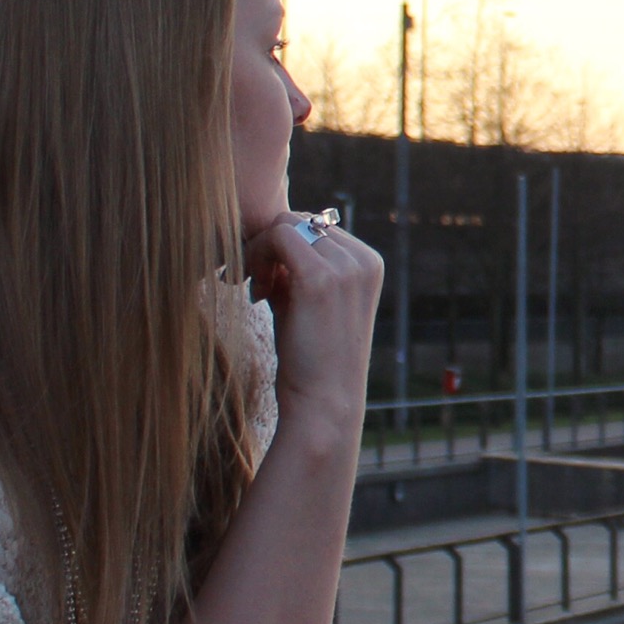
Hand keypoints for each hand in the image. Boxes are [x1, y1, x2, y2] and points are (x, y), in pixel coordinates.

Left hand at [242, 215, 384, 421]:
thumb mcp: (309, 303)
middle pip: (300, 220)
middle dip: (269, 247)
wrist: (324, 403)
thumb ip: (297, 268)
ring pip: (286, 224)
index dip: (283, 249)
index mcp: (368, 263)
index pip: (315, 226)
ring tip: (255, 291)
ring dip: (260, 251)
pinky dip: (256, 256)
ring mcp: (346, 267)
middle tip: (254, 287)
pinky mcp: (320, 277)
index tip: (266, 284)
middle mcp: (363, 260)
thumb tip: (267, 237)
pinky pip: (278, 236)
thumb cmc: (312, 359)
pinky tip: (255, 293)